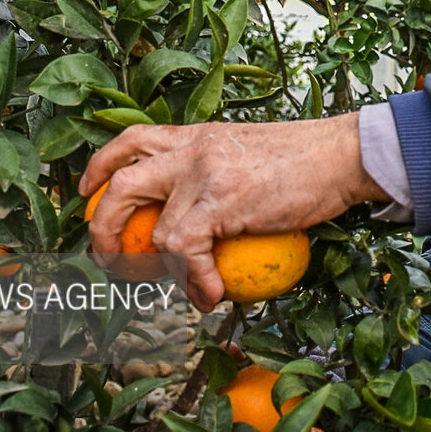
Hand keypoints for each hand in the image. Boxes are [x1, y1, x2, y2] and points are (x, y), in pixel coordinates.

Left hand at [78, 115, 388, 310]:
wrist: (343, 154)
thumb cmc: (309, 160)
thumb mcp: (250, 155)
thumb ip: (218, 176)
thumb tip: (205, 217)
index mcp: (197, 135)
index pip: (132, 140)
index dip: (100, 167)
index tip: (87, 192)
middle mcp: (193, 149)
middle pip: (121, 182)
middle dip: (101, 225)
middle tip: (108, 256)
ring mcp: (205, 173)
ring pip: (153, 228)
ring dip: (160, 270)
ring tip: (184, 289)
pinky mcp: (222, 200)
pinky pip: (188, 251)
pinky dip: (195, 282)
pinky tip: (211, 296)